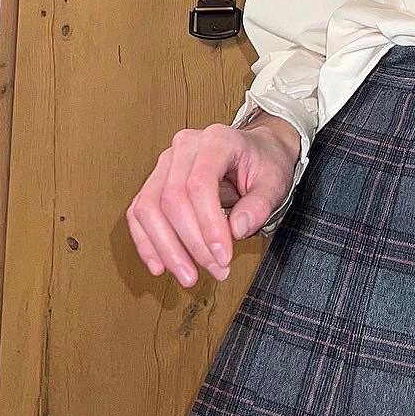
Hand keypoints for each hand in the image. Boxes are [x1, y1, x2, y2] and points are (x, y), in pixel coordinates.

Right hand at [124, 117, 300, 287]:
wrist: (256, 151)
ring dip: (165, 249)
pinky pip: (139, 213)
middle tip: (214, 270)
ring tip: (188, 275)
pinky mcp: (156, 181)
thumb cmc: (264, 163)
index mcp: (216, 140)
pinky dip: (147, 242)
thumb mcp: (275, 181)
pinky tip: (160, 265)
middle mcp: (185, 147)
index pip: (199, 184)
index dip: (208, 226)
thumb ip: (260, 205)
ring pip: (148, 208)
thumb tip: (237, 230)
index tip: (223, 256)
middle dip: (191, 244)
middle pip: (171, 199)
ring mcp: (166, 163)